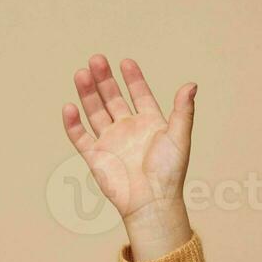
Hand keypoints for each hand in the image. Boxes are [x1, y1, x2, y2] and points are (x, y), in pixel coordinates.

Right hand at [62, 54, 195, 259]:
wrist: (152, 202)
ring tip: (81, 73)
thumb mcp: (180, 137)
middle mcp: (128, 129)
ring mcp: (110, 141)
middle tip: (96, 59)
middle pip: (112, 98)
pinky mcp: (95, 156)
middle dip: (104, 79)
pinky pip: (80, 137)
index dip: (133, 78)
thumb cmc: (169, 173)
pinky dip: (73, 123)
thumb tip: (191, 84)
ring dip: (87, 93)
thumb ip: (183, 110)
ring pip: (95, 111)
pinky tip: (70, 107)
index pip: (139, 94)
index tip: (125, 62)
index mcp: (150, 123)